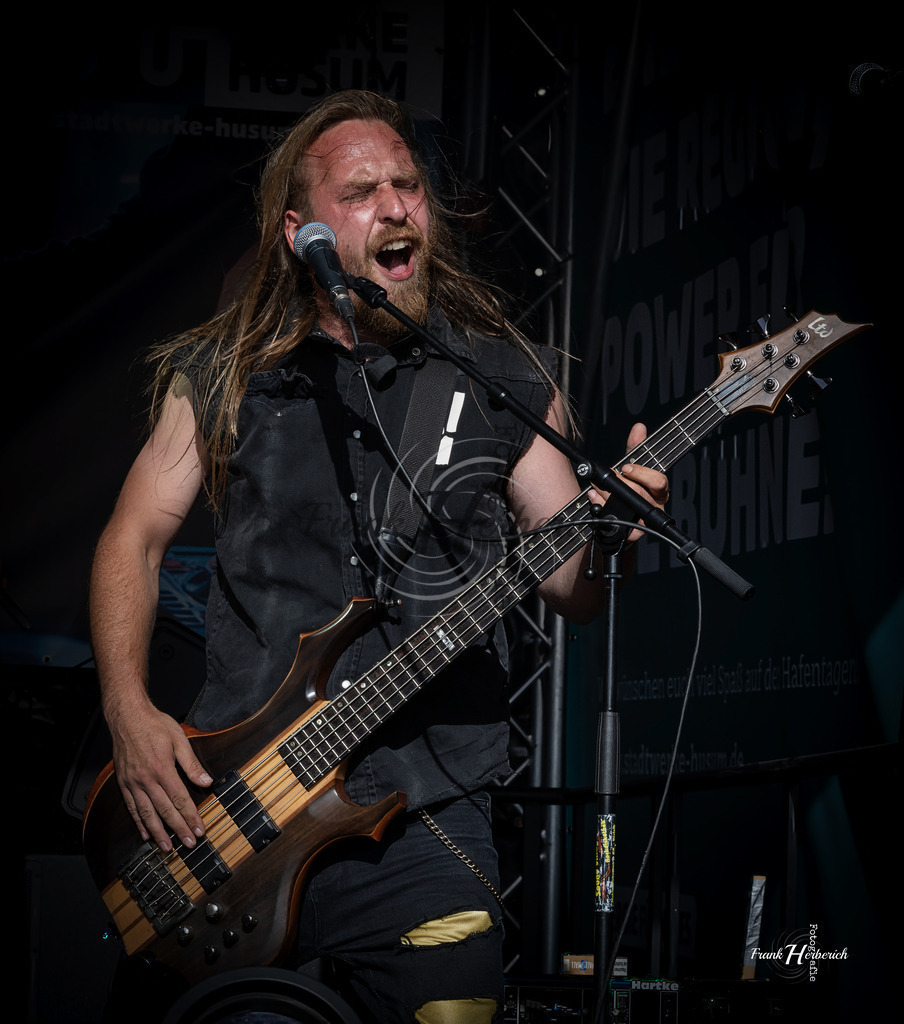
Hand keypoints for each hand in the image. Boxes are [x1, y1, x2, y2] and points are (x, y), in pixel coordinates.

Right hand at [108, 697, 212, 851]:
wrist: (127, 716)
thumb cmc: (154, 724)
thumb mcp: (179, 739)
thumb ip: (191, 763)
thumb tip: (206, 781)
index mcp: (162, 769)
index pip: (180, 799)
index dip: (190, 816)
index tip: (199, 830)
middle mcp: (146, 779)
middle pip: (165, 810)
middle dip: (178, 829)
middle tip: (188, 844)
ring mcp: (133, 782)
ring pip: (146, 813)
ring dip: (158, 833)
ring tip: (167, 848)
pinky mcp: (124, 782)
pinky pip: (131, 807)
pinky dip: (139, 822)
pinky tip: (145, 833)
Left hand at [589, 422, 668, 542]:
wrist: (621, 521)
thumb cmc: (629, 492)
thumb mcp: (632, 469)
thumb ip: (635, 449)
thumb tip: (639, 428)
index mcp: (658, 490)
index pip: (659, 481)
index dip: (643, 474)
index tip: (625, 467)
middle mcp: (655, 506)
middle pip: (642, 495)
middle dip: (620, 483)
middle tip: (605, 476)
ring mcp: (644, 523)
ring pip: (629, 511)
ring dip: (607, 497)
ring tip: (595, 489)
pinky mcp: (631, 535)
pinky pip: (618, 525)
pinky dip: (603, 511)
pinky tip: (594, 502)